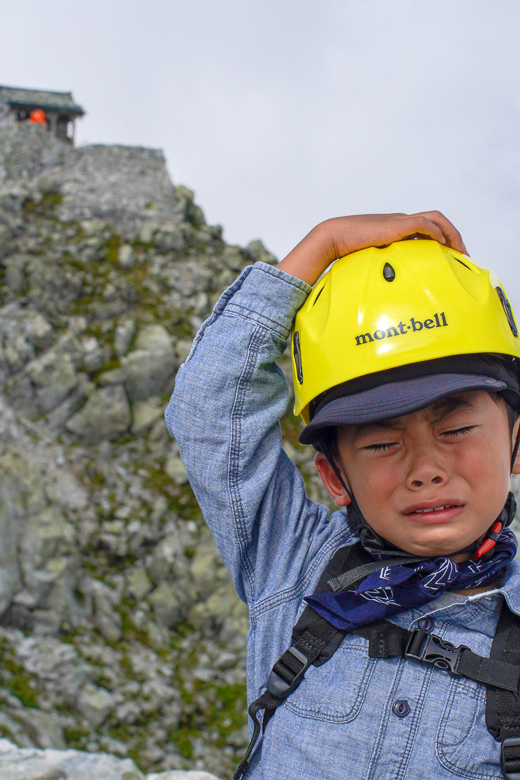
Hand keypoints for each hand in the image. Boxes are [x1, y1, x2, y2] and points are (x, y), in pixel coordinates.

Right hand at [277, 211, 466, 285]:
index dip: (441, 239)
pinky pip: (424, 224)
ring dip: (451, 233)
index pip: (425, 228)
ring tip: (458, 252)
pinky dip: (437, 233)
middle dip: (453, 235)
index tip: (449, 256)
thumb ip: (381, 271)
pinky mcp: (396, 225)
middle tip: (462, 254)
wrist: (331, 238)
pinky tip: (442, 247)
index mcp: (394, 229)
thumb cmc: (343, 253)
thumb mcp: (369, 263)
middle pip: (436, 220)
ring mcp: (398, 222)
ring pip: (435, 219)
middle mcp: (400, 222)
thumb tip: (385, 297)